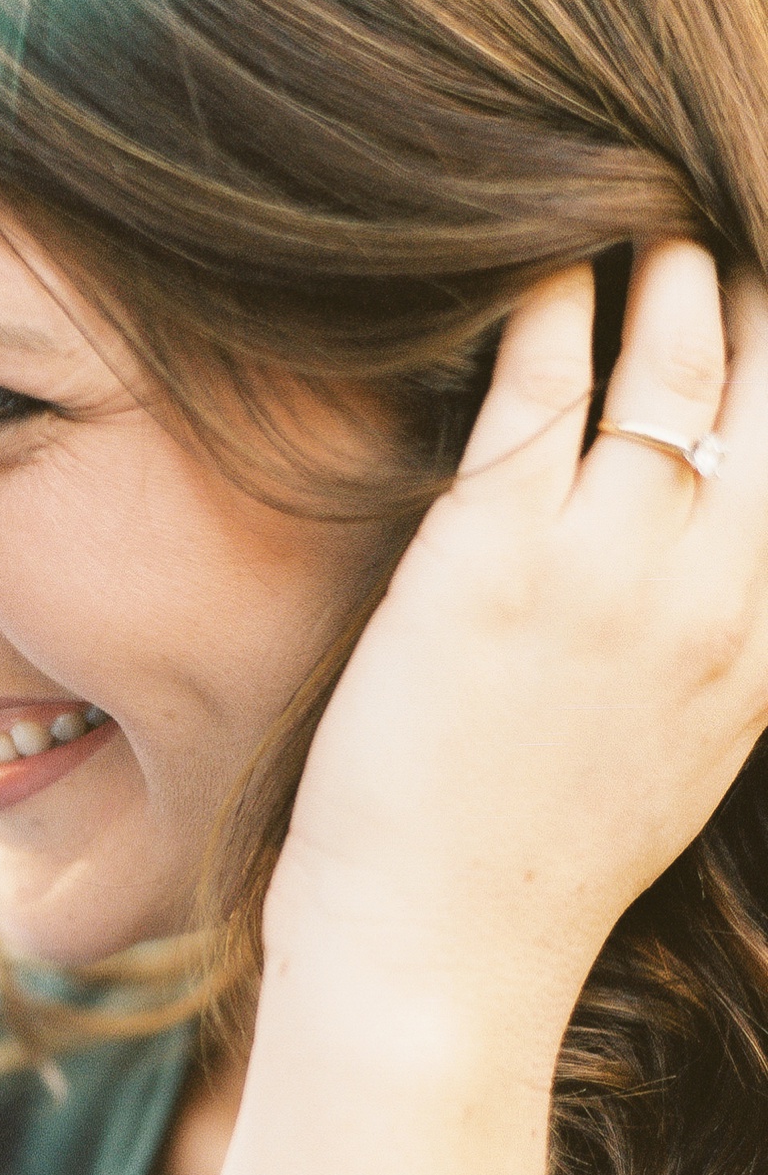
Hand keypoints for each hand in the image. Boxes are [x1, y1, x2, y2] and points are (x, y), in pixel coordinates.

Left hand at [179, 242, 767, 1174]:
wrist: (439, 959)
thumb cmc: (533, 869)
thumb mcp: (683, 755)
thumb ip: (721, 645)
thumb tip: (721, 554)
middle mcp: (720, 586)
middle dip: (761, 281)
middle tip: (731, 215)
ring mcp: (611, 559)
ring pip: (673, 347)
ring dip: (663, 265)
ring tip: (641, 220)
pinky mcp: (492, 547)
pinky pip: (536, 375)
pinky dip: (543, 297)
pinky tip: (535, 254)